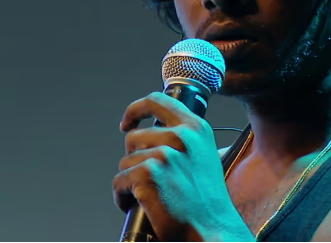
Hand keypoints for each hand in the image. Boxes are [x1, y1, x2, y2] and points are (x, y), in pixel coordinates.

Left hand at [113, 92, 251, 240]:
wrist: (212, 230)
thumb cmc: (206, 201)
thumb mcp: (202, 156)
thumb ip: (182, 138)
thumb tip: (153, 131)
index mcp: (195, 127)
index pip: (156, 100)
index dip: (135, 109)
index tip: (127, 123)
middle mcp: (180, 136)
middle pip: (133, 137)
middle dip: (134, 160)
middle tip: (149, 180)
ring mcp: (163, 154)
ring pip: (125, 162)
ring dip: (130, 181)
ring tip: (147, 195)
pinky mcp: (147, 174)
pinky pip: (119, 181)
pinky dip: (122, 197)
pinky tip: (135, 205)